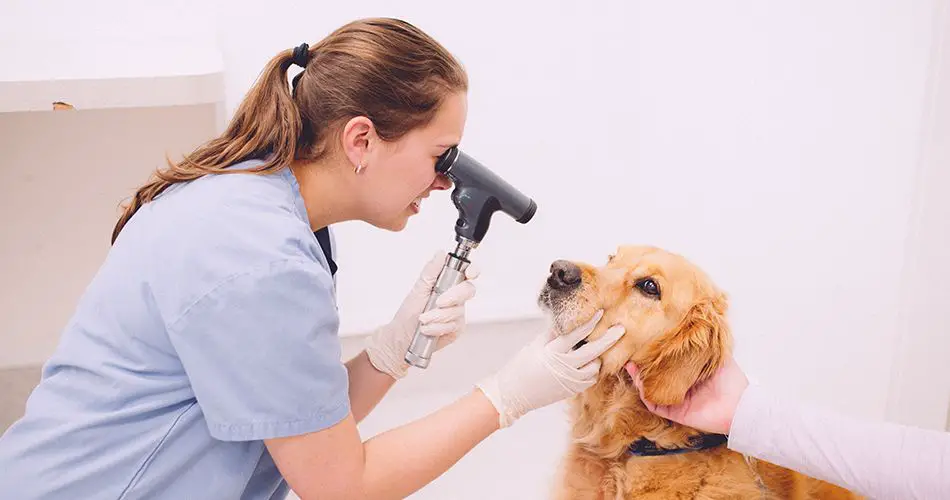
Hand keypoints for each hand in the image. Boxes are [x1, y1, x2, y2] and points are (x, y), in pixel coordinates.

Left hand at [365, 251, 478, 378]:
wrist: (403, 336)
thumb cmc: (409, 313)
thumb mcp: (418, 289)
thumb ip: (431, 271)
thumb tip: (440, 254)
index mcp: (447, 283)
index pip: (467, 273)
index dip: (473, 271)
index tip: (470, 273)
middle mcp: (455, 297)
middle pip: (468, 290)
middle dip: (453, 297)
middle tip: (438, 302)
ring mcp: (458, 313)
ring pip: (458, 311)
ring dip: (438, 316)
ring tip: (423, 319)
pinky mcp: (457, 327)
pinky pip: (454, 325)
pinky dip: (438, 327)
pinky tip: (428, 329)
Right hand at [476, 310, 624, 427]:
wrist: (513, 394)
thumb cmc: (522, 366)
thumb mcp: (535, 345)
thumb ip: (553, 334)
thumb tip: (568, 321)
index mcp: (553, 352)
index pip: (576, 334)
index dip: (590, 322)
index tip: (601, 312)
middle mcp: (565, 367)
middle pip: (593, 351)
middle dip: (608, 339)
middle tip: (620, 329)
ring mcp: (570, 381)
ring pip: (595, 367)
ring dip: (598, 357)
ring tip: (598, 349)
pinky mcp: (573, 390)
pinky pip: (590, 379)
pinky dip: (592, 370)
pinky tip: (589, 363)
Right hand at [625, 355, 748, 434]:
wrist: (740, 406)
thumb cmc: (732, 382)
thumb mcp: (719, 356)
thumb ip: (708, 344)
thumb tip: (700, 324)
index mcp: (690, 375)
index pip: (667, 365)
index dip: (655, 357)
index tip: (645, 345)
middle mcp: (681, 387)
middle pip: (655, 378)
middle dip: (642, 367)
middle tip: (632, 355)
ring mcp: (677, 401)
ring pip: (651, 390)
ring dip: (639, 380)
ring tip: (630, 367)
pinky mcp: (676, 413)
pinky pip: (655, 405)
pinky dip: (646, 396)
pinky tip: (639, 383)